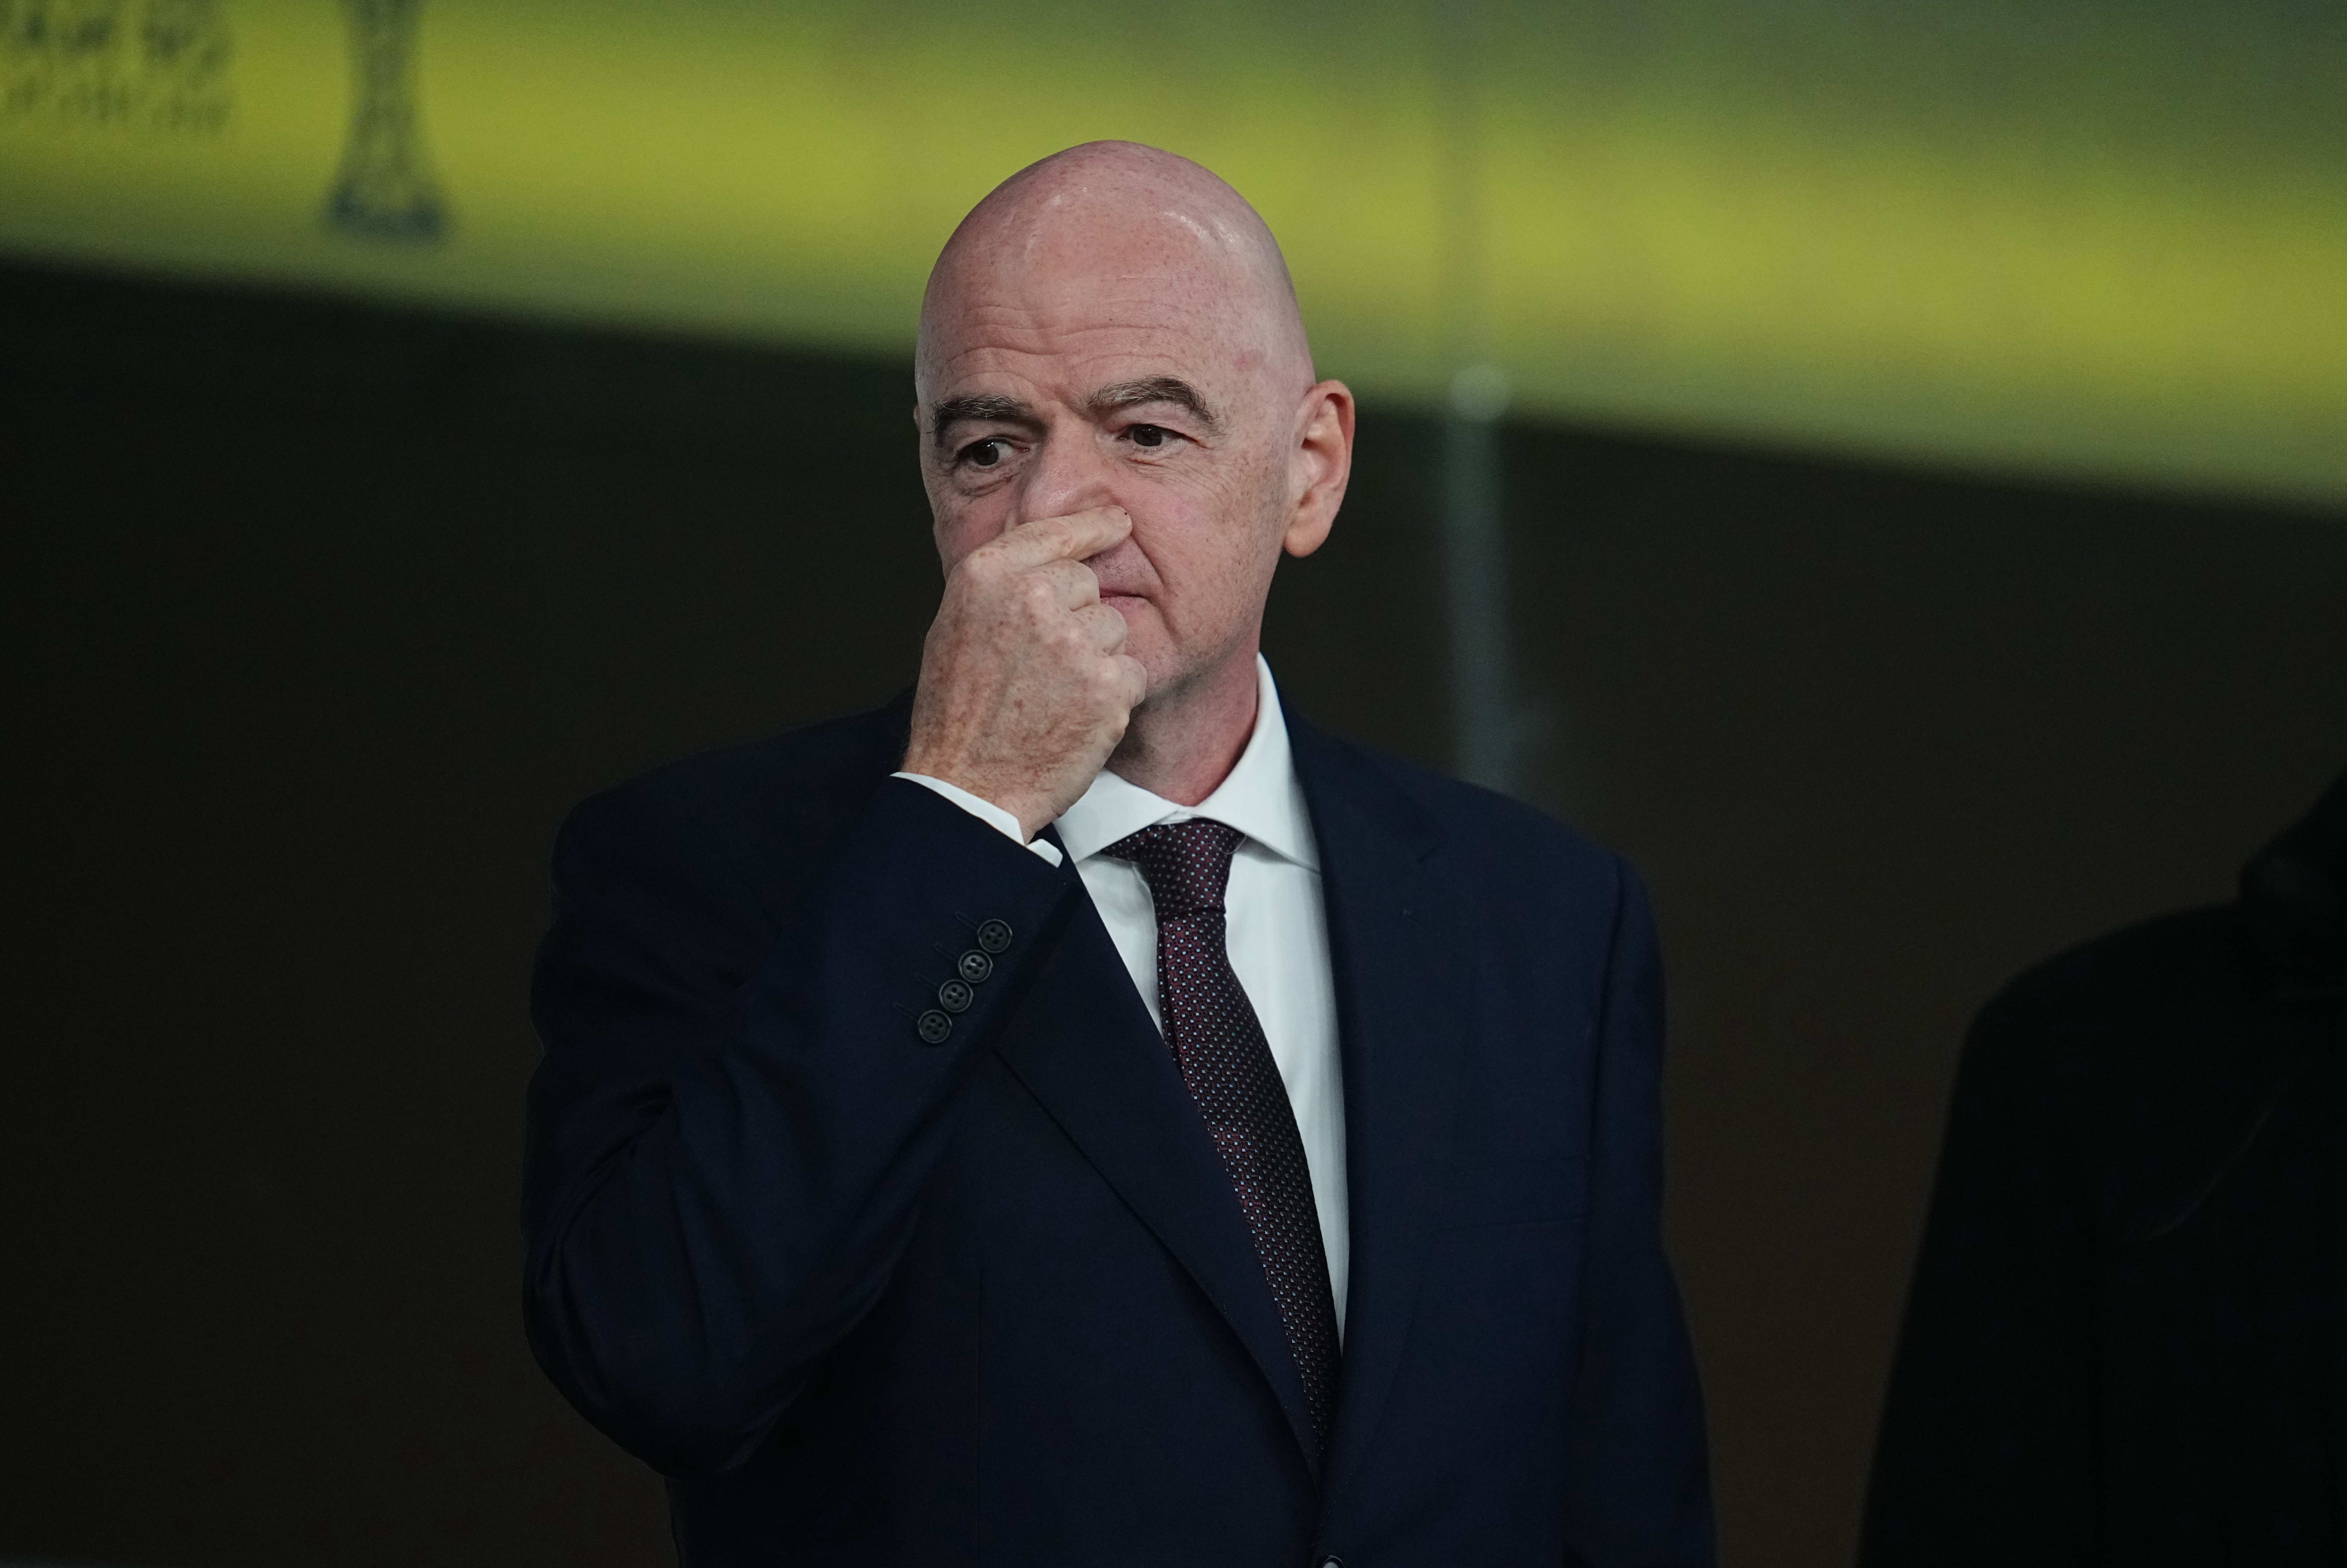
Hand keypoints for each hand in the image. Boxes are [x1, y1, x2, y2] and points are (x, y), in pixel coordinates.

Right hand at [902, 507, 1149, 839]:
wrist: (967, 786)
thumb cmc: (958, 710)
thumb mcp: (958, 624)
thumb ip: (1004, 583)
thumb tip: (1054, 552)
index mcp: (989, 575)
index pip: (1058, 531)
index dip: (1093, 526)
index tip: (1116, 522)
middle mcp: (1032, 597)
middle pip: (1089, 583)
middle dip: (1077, 616)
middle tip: (1041, 665)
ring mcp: (1073, 641)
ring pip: (1114, 627)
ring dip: (1096, 658)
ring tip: (1053, 694)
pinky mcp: (1107, 685)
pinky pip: (1131, 671)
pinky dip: (1113, 696)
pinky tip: (1075, 717)